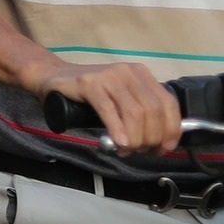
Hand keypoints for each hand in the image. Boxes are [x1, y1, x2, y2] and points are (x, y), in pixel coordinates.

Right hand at [36, 61, 181, 154]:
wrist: (52, 77)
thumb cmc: (88, 93)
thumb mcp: (121, 99)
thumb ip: (140, 113)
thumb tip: (159, 141)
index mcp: (142, 75)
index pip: (168, 103)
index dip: (171, 129)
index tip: (164, 148)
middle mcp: (130, 72)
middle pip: (152, 110)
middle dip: (150, 137)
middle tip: (140, 151)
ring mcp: (110, 76)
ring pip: (135, 112)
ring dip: (135, 138)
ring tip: (126, 150)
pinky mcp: (90, 83)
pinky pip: (109, 110)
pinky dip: (117, 129)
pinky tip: (118, 143)